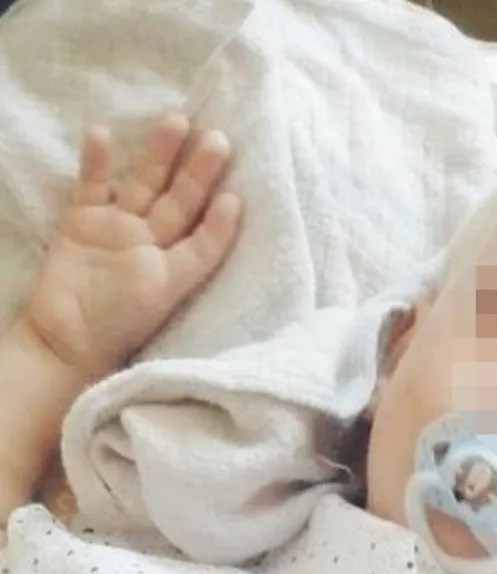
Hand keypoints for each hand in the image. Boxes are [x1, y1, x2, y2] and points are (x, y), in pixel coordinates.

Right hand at [24, 114, 242, 378]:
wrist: (67, 338)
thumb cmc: (125, 321)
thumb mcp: (172, 287)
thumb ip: (203, 249)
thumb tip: (236, 205)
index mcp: (178, 260)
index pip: (206, 230)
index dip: (220, 214)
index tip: (237, 189)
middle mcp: (153, 239)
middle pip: (180, 198)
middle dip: (198, 170)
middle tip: (220, 138)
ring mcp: (118, 226)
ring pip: (144, 182)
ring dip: (158, 153)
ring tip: (177, 120)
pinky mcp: (82, 220)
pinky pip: (92, 185)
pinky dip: (95, 161)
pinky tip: (101, 131)